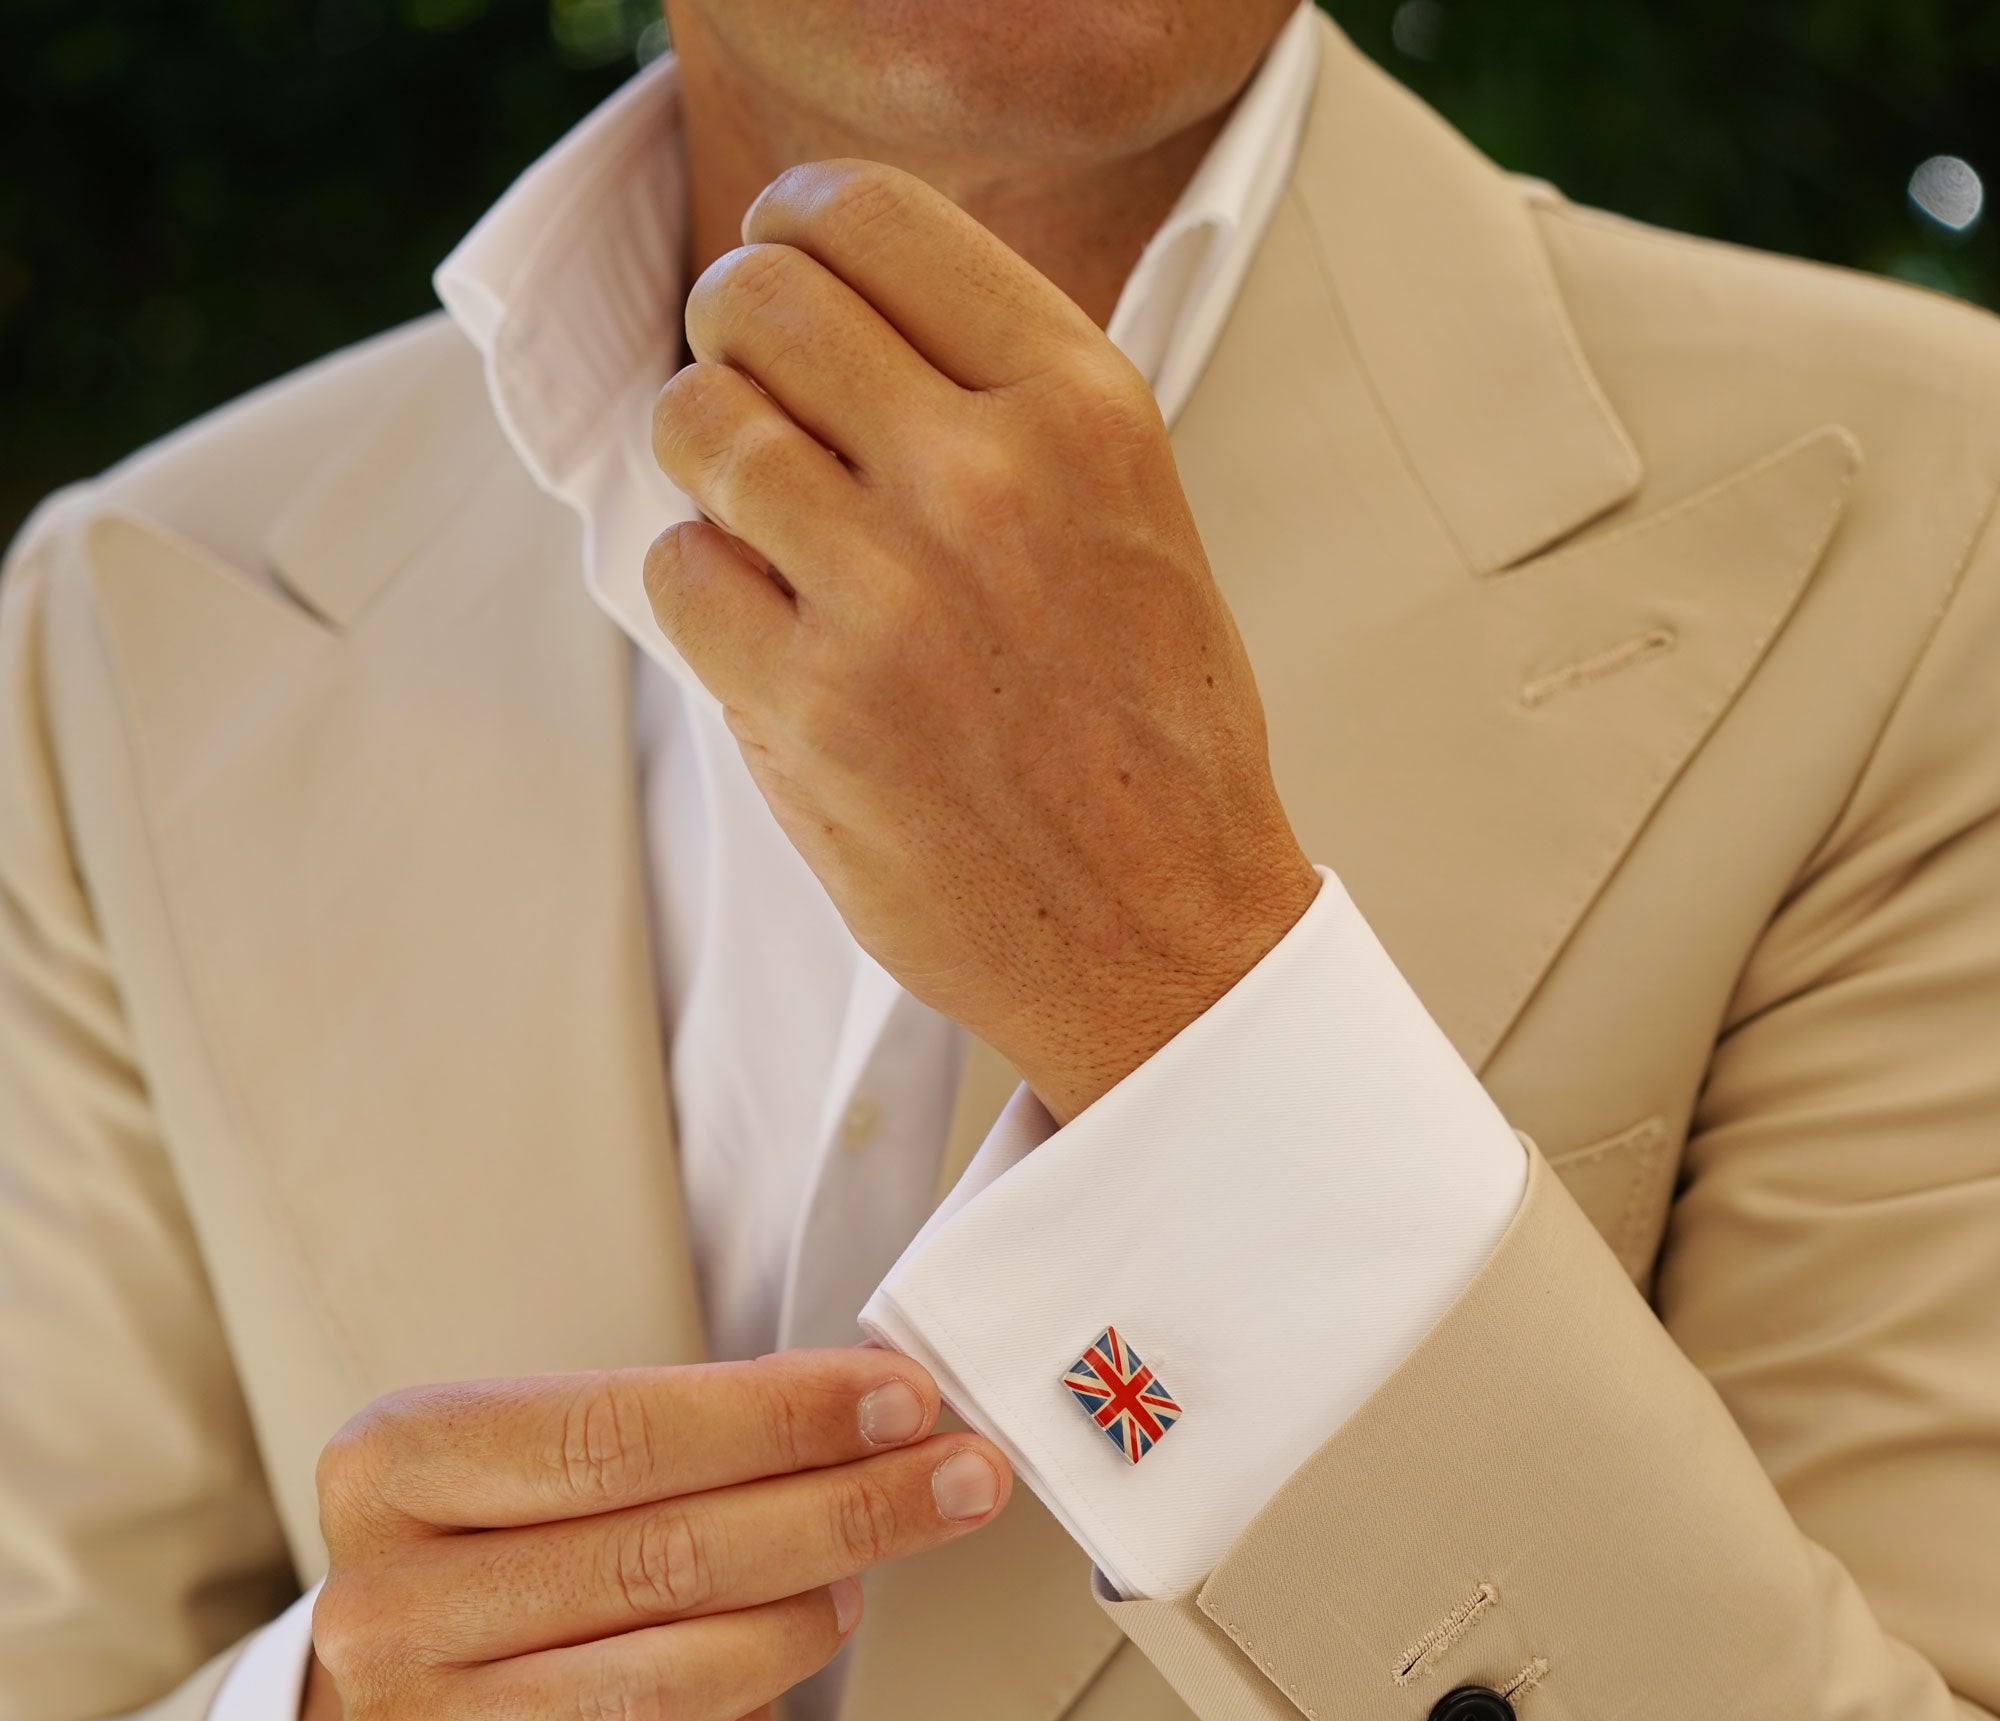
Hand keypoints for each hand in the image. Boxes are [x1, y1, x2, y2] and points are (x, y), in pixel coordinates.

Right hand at [302, 1350, 1009, 1720]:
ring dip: (792, 1633)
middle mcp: (377, 1604)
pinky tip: (767, 1704)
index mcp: (388, 1468)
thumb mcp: (549, 1462)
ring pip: (658, 1689)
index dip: (778, 1418)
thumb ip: (691, 1429)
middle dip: (836, 1513)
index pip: (613, 1434)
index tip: (905, 1403)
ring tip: (849, 1595)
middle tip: (955, 1484)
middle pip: (657, 1558)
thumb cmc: (507, 1562)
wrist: (401, 1717)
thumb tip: (881, 1405)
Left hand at [643, 162, 1317, 1122]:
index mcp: (1078, 407)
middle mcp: (984, 477)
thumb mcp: (1129, 511)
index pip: (869, 215)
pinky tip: (770, 636)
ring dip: (706, 466)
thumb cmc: (1146, 734)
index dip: (792, 229)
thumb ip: (1001, 395)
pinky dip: (703, 596)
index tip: (785, 271)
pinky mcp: (811, 709)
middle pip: (756, 299)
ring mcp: (888, 596)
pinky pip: (677, 572)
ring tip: (763, 525)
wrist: (1165, 936)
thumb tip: (838, 303)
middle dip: (730, 337)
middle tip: (754, 398)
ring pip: (697, 426)